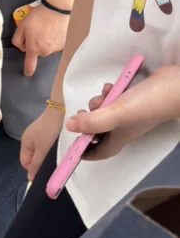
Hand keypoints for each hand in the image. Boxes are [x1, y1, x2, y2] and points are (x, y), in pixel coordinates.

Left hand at [12, 4, 69, 76]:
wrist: (56, 9)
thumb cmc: (38, 17)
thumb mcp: (21, 27)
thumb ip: (18, 41)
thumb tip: (23, 48)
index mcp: (34, 48)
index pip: (30, 65)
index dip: (28, 70)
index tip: (27, 73)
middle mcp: (46, 51)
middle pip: (38, 52)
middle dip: (36, 45)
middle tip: (37, 32)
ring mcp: (56, 48)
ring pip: (47, 48)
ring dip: (45, 41)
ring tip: (46, 29)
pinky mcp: (64, 43)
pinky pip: (55, 44)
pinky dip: (54, 39)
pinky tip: (53, 29)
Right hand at [20, 106, 64, 181]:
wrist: (58, 111)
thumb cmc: (49, 130)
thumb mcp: (43, 149)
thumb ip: (36, 164)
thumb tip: (30, 179)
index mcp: (24, 143)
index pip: (25, 162)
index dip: (33, 168)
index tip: (44, 169)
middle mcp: (28, 139)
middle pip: (31, 157)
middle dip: (39, 161)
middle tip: (51, 163)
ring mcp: (35, 134)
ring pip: (38, 151)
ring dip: (45, 155)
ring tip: (54, 155)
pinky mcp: (42, 131)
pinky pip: (42, 145)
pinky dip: (48, 148)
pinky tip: (55, 147)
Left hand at [65, 65, 179, 160]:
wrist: (175, 86)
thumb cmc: (146, 105)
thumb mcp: (117, 114)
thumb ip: (93, 121)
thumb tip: (68, 126)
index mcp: (119, 136)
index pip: (101, 152)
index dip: (86, 152)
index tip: (73, 145)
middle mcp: (123, 127)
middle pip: (99, 130)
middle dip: (88, 122)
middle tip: (83, 113)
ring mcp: (129, 112)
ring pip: (105, 112)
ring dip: (98, 103)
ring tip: (102, 95)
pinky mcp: (133, 98)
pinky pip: (115, 98)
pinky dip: (110, 93)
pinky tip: (111, 85)